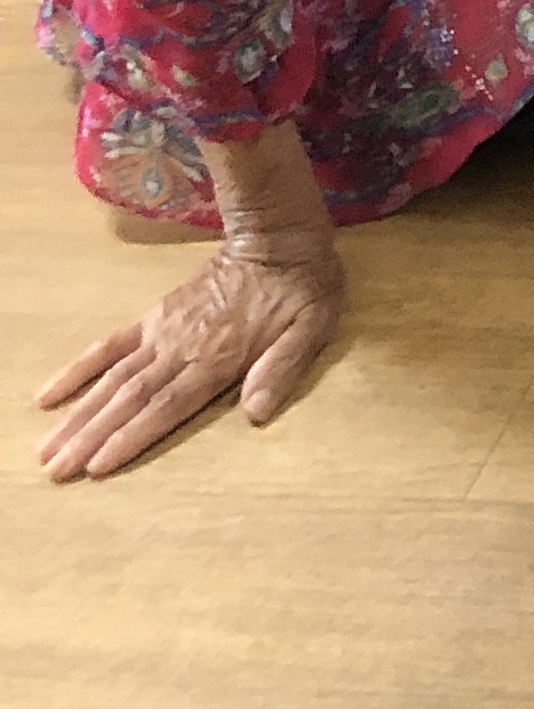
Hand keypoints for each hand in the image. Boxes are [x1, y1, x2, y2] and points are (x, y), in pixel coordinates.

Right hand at [36, 240, 344, 480]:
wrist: (277, 238)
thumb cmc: (301, 289)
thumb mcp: (311, 327)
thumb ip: (282, 369)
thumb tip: (256, 413)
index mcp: (219, 359)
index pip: (167, 407)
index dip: (131, 437)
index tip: (96, 466)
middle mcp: (182, 350)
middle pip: (130, 400)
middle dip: (91, 437)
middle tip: (55, 470)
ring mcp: (162, 332)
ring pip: (112, 380)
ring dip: (78, 414)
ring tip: (47, 447)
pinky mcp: (154, 317)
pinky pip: (109, 345)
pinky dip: (78, 369)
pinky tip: (50, 394)